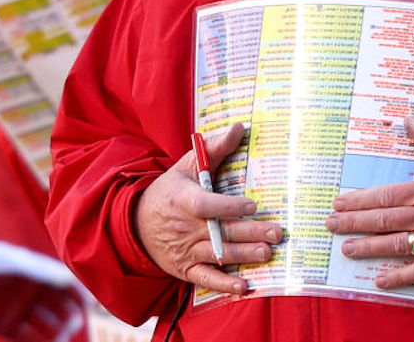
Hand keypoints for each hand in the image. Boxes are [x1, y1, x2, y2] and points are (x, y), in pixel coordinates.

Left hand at [0, 241, 87, 341]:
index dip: (79, 293)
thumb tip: (70, 279)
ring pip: (44, 323)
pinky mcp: (1, 326)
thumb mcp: (10, 263)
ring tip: (58, 337)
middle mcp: (27, 289)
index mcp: (33, 269)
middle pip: (58, 305)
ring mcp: (15, 308)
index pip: (63, 282)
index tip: (91, 304)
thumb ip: (40, 271)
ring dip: (54, 331)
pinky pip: (26, 337)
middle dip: (69, 315)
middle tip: (72, 324)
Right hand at [135, 122, 281, 294]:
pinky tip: (242, 286)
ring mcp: (185, 250)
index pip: (206, 205)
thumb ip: (215, 148)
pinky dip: (223, 284)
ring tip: (267, 253)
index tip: (252, 205)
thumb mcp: (188, 165)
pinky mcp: (185, 268)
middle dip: (250, 233)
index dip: (228, 206)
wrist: (137, 222)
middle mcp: (185, 227)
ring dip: (243, 255)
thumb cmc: (170, 190)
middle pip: (220, 231)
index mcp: (184, 199)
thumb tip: (239, 128)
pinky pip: (205, 279)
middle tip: (276, 233)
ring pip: (218, 254)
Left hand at [325, 117, 413, 288]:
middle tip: (330, 226)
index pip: (384, 196)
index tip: (339, 204)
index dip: (359, 201)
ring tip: (346, 249)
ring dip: (368, 248)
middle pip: (383, 220)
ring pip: (396, 245)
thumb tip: (408, 121)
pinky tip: (380, 280)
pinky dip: (400, 277)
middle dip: (353, 223)